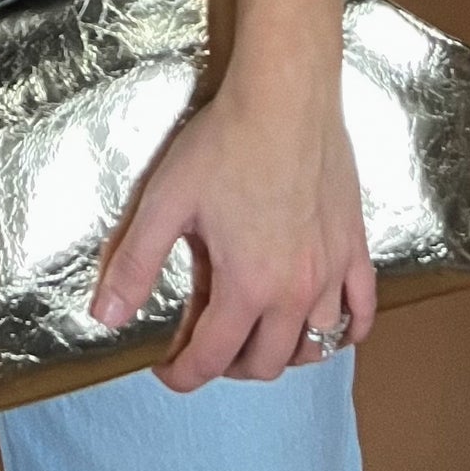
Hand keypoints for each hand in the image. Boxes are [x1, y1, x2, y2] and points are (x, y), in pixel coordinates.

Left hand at [89, 82, 376, 386]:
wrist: (285, 96)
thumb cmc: (225, 143)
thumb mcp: (165, 201)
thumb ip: (135, 264)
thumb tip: (106, 317)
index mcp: (247, 285)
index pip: (213, 358)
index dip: (183, 373)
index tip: (166, 368)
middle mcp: (296, 291)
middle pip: (266, 363)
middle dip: (229, 366)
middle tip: (205, 345)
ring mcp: (332, 272)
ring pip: (315, 345)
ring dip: (282, 352)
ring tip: (254, 333)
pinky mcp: (355, 246)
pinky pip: (362, 311)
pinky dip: (345, 331)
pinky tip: (325, 324)